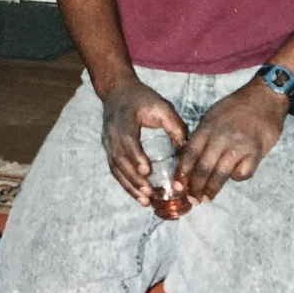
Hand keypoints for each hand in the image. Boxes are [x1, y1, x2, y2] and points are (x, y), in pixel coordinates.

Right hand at [101, 76, 187, 205]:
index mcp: (125, 119)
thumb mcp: (161, 105)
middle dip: (133, 178)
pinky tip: (138, 195)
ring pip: (115, 167)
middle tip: (149, 193)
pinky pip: (114, 169)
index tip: (147, 171)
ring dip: (129, 185)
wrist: (117, 91)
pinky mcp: (108, 149)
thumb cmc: (142, 99)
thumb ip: (174, 125)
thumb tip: (185, 150)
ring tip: (145, 200)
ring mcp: (107, 141)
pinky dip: (125, 184)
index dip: (135, 155)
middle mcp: (112, 132)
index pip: (127, 139)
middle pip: (119, 158)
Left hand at [174, 79, 289, 203]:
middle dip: (195, 186)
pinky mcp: (256, 153)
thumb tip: (191, 157)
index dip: (182, 171)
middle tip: (191, 199)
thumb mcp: (213, 115)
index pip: (189, 153)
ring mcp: (238, 146)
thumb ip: (203, 135)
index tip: (177, 185)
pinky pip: (242, 174)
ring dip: (211, 190)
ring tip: (206, 199)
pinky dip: (237, 178)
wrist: (264, 97)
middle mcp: (220, 137)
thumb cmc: (236, 107)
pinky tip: (235, 175)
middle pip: (203, 167)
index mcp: (207, 127)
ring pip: (220, 174)